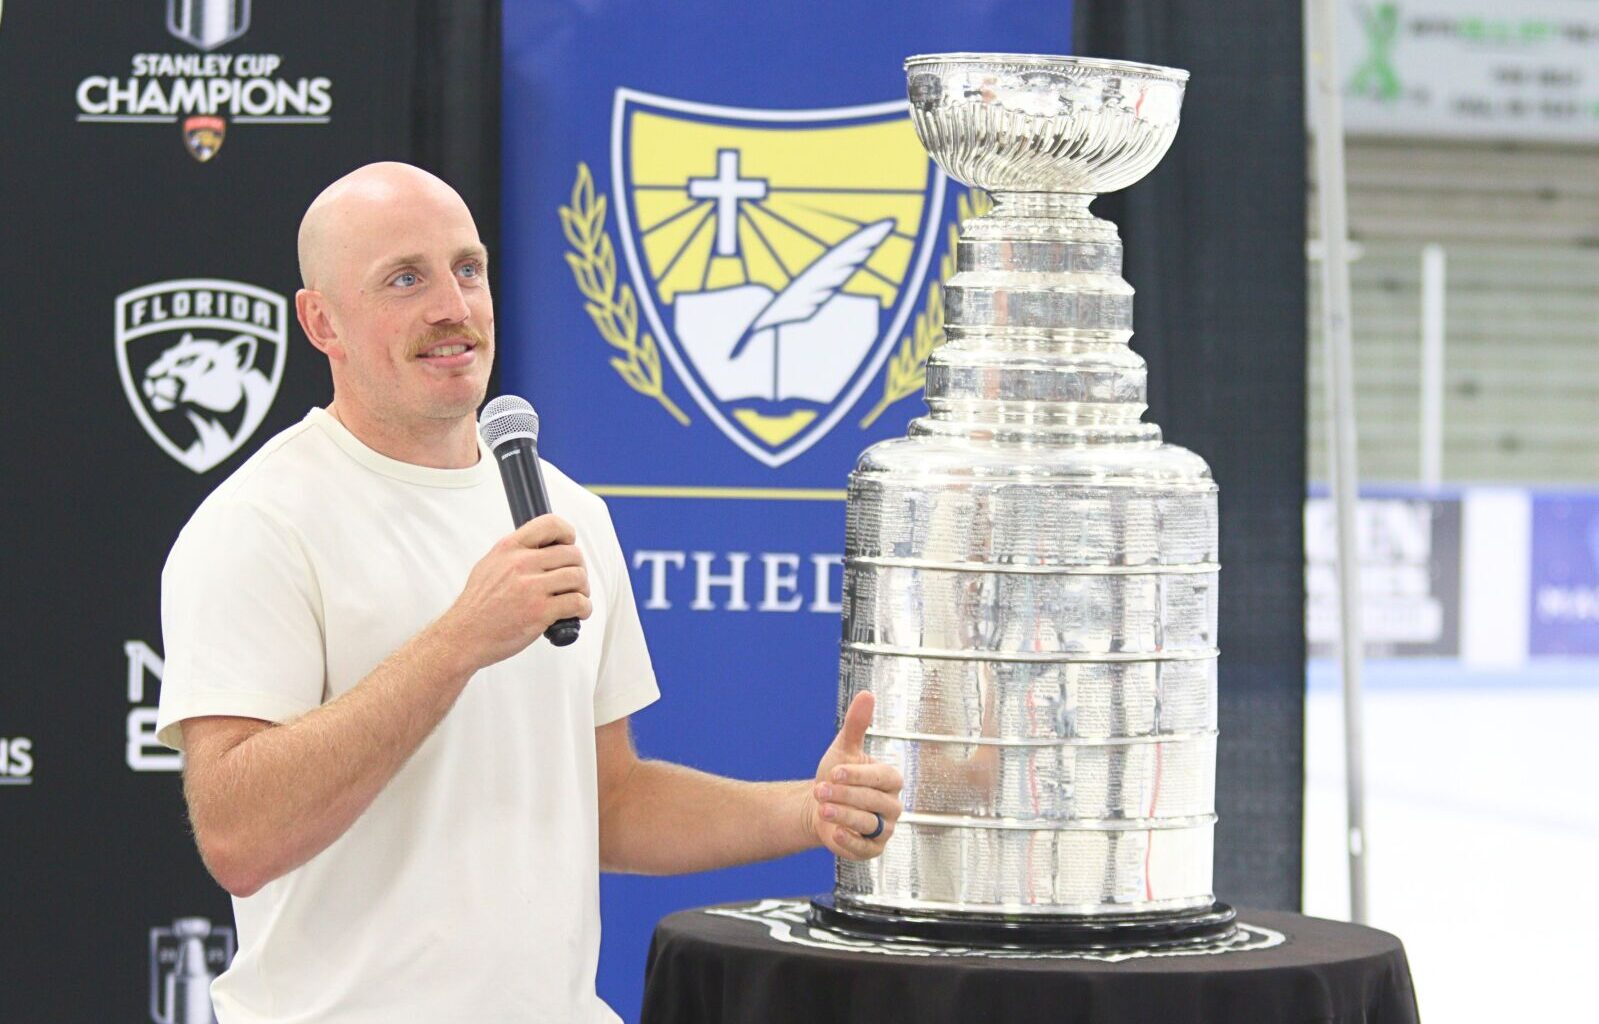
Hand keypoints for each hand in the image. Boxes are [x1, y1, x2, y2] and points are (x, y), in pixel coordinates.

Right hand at [437, 514, 591, 670]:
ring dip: (583, 589)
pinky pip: (578, 602)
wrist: (464, 636)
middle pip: (572, 554)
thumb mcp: (490, 565)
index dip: (567, 533)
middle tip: (575, 582)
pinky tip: (578, 613)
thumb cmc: (478, 605)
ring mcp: (531, 588)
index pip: (550, 524)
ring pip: (578, 577)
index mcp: (509, 548)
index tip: (569, 545)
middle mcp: (520, 564)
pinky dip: (584, 608)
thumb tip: (545, 547)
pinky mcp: (540, 612)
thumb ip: (515, 553)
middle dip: (579, 568)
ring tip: (577, 597)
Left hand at [805, 691, 902, 860]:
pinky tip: (833, 832)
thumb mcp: (843, 748)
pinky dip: (849, 842)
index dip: (858, 775)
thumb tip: (867, 694)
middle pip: (874, 801)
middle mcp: (892, 806)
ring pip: (868, 824)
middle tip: (821, 790)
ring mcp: (884, 829)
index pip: (882, 778)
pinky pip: (865, 849)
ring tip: (823, 808)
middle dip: (845, 795)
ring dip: (843, 816)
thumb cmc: (836, 776)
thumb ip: (857, 724)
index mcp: (890, 780)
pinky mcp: (872, 850)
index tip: (835, 771)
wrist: (819, 806)